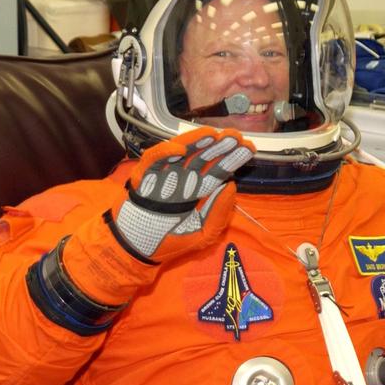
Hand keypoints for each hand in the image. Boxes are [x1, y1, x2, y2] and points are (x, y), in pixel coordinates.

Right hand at [112, 128, 253, 260]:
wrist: (136, 250)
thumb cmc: (169, 242)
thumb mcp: (202, 233)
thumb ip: (218, 213)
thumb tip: (231, 186)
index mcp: (197, 191)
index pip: (217, 171)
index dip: (232, 159)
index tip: (248, 148)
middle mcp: (182, 179)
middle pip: (203, 158)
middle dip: (219, 146)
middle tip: (235, 135)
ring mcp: (163, 176)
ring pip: (181, 153)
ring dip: (196, 143)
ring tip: (213, 135)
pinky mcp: (144, 178)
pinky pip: (153, 161)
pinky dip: (164, 154)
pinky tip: (179, 150)